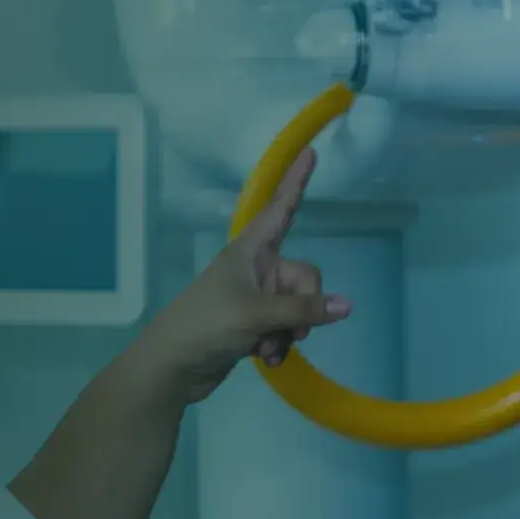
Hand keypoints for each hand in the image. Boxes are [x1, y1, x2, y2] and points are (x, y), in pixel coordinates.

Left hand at [127, 146, 349, 407]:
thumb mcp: (257, 314)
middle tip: (288, 330)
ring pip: (297, 309)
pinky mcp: (254, 325)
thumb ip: (303, 310)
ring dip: (289, 332)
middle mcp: (255, 269)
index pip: (280, 209)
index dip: (296, 182)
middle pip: (304, 278)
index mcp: (250, 251)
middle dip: (303, 308)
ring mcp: (255, 298)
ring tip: (267, 349)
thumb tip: (347, 306)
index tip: (310, 151)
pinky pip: (284, 328)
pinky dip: (279, 344)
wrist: (172, 367)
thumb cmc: (207, 325)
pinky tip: (266, 360)